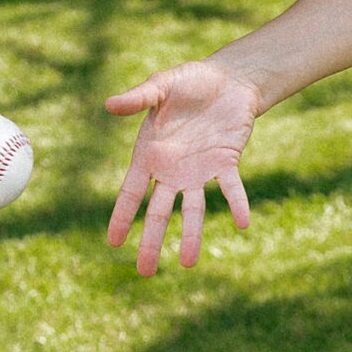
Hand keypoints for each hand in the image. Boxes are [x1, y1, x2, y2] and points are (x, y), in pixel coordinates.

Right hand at [105, 59, 259, 274]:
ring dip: (191, 235)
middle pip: (158, 212)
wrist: (228, 80)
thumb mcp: (161, 85)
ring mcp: (199, 171)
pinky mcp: (226, 163)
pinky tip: (242, 222)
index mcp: (150, 155)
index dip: (122, 216)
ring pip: (193, 209)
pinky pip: (231, 188)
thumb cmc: (189, 82)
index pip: (131, 192)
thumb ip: (138, 98)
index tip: (113, 242)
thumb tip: (109, 104)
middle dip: (151, 241)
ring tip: (188, 263)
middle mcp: (172, 171)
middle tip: (144, 272)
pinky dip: (237, 204)